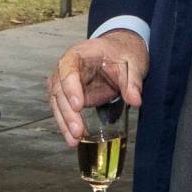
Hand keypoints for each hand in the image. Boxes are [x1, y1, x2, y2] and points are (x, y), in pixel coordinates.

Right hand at [48, 31, 146, 145]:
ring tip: (73, 141)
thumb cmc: (123, 52)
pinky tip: (74, 139)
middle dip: (67, 112)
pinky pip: (62, 109)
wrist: (120, 50)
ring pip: (56, 102)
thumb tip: (135, 101)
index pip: (68, 69)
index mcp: (79, 54)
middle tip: (78, 131)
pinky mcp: (70, 94)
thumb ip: (133, 82)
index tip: (79, 106)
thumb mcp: (133, 63)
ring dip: (63, 122)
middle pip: (59, 89)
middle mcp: (66, 67)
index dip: (70, 87)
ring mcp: (65, 81)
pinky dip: (66, 124)